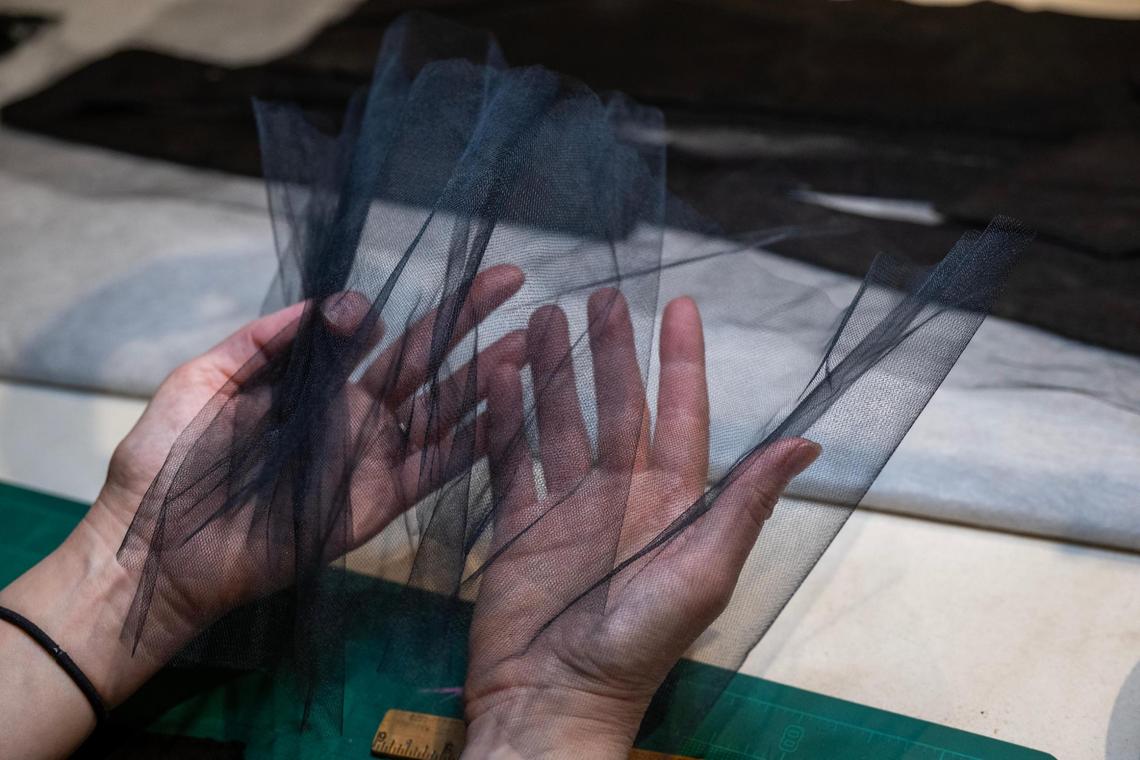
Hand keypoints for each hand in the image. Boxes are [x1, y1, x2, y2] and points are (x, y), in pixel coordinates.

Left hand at [102, 265, 525, 649]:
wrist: (155, 546)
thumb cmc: (169, 462)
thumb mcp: (206, 380)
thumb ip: (266, 341)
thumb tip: (331, 305)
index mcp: (313, 385)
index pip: (369, 335)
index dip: (393, 307)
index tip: (386, 295)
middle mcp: (353, 416)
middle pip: (422, 361)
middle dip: (467, 320)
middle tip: (510, 278)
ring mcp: (371, 458)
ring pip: (443, 409)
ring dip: (488, 375)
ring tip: (531, 339)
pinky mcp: (380, 502)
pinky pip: (438, 467)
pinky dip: (477, 439)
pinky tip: (510, 406)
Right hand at [462, 290, 818, 758]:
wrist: (550, 700)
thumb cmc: (634, 646)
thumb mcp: (700, 574)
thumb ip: (743, 505)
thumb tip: (806, 442)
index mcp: (670, 503)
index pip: (679, 413)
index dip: (681, 360)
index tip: (680, 305)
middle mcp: (620, 495)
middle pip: (617, 406)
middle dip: (611, 351)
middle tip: (600, 296)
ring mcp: (566, 508)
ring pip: (561, 422)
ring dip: (553, 373)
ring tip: (542, 321)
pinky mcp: (518, 525)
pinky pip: (511, 458)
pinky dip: (504, 417)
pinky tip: (499, 376)